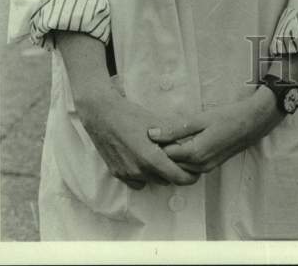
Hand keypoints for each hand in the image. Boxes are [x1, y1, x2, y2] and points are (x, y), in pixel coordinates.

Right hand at [76, 88, 199, 189]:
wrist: (102, 115)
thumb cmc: (131, 115)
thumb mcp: (157, 121)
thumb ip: (175, 134)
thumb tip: (190, 141)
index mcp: (151, 158)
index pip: (177, 177)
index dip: (189, 177)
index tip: (195, 172)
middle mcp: (139, 170)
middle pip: (166, 180)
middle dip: (174, 171)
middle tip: (178, 159)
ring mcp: (127, 174)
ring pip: (151, 181)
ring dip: (158, 173)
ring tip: (160, 156)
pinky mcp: (117, 173)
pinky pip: (136, 182)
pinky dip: (144, 175)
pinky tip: (144, 160)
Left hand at [147, 88, 280, 173]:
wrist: (253, 122)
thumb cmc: (228, 117)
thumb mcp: (200, 119)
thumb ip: (175, 128)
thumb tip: (151, 134)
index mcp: (195, 154)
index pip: (165, 156)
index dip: (155, 146)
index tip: (148, 134)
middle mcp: (199, 166)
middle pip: (171, 166)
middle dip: (161, 154)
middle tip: (154, 137)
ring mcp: (206, 168)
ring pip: (180, 169)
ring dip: (172, 157)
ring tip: (166, 140)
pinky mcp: (210, 166)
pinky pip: (190, 168)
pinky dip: (182, 159)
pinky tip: (181, 144)